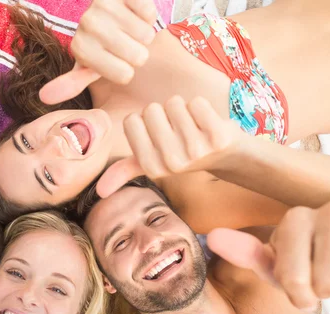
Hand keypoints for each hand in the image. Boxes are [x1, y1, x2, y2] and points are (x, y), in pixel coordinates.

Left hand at [40, 0, 157, 104]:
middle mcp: (88, 24)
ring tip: (129, 27)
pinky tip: (134, 12)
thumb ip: (71, 83)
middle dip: (137, 52)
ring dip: (144, 33)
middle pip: (137, 57)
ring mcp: (104, 5)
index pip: (124, 75)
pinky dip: (148, 15)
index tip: (115, 58)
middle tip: (125, 42)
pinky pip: (149, 13)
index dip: (126, 69)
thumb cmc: (102, 43)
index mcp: (80, 48)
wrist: (112, 7)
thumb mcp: (88, 65)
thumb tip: (44, 97)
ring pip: (146, 35)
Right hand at [97, 96, 241, 197]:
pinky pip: (197, 103)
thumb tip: (100, 192)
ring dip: (184, 109)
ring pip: (174, 103)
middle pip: (151, 110)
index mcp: (152, 167)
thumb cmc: (185, 152)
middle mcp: (172, 163)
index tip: (160, 135)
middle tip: (179, 130)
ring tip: (194, 127)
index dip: (145, 122)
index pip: (132, 121)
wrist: (229, 157)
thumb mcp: (154, 163)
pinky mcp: (218, 138)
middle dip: (164, 113)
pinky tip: (208, 124)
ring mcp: (196, 151)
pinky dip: (202, 107)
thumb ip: (125, 171)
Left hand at [207, 202, 329, 308]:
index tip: (300, 285)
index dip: (298, 292)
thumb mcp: (283, 265)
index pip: (291, 277)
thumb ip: (250, 255)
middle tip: (328, 282)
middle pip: (323, 284)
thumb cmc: (319, 266)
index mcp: (297, 218)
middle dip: (325, 294)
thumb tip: (212, 236)